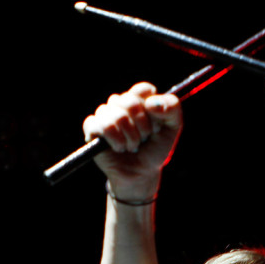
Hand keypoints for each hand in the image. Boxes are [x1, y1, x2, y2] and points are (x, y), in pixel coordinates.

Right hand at [83, 82, 181, 199]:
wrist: (142, 173)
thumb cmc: (155, 149)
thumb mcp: (172, 127)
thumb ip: (172, 108)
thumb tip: (151, 102)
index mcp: (138, 99)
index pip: (142, 90)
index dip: (152, 109)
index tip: (157, 125)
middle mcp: (119, 103)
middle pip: (130, 102)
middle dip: (143, 126)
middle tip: (144, 139)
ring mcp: (104, 115)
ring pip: (117, 116)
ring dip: (130, 137)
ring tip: (132, 146)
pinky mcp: (92, 128)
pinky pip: (101, 125)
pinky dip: (115, 140)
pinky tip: (119, 148)